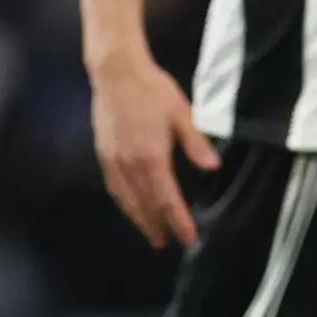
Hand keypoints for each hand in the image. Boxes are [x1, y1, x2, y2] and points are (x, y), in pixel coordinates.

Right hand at [88, 51, 219, 248]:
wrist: (115, 73)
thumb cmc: (153, 90)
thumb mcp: (182, 114)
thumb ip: (196, 143)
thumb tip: (213, 167)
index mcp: (152, 158)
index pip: (167, 199)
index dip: (178, 221)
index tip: (188, 238)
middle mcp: (130, 165)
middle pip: (145, 205)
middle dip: (157, 225)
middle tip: (167, 243)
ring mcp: (113, 161)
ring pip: (126, 199)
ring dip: (138, 218)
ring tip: (149, 232)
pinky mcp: (103, 154)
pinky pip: (114, 187)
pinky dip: (123, 202)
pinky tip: (129, 205)